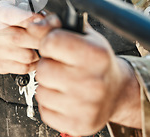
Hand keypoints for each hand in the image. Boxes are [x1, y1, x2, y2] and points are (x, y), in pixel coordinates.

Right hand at [0, 0, 43, 92]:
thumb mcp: (8, 6)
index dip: (39, 20)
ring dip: (40, 52)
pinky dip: (34, 64)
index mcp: (0, 13)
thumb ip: (28, 7)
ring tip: (41, 46)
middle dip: (43, 37)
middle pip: (27, 37)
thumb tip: (49, 16)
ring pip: (29, 55)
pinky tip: (34, 56)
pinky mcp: (0, 65)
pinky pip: (25, 68)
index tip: (49, 20)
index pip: (22, 17)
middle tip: (51, 35)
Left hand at [27, 15, 140, 135]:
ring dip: (48, 86)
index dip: (49, 42)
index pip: (51, 42)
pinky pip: (45, 111)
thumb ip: (55, 27)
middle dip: (48, 65)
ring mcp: (86, 106)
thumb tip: (32, 25)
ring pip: (41, 92)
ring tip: (64, 82)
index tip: (57, 46)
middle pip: (43, 69)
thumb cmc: (97, 62)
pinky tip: (65, 97)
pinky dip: (51, 104)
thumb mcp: (83, 36)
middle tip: (62, 66)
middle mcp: (94, 81)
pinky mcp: (78, 125)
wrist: (117, 92)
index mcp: (97, 54)